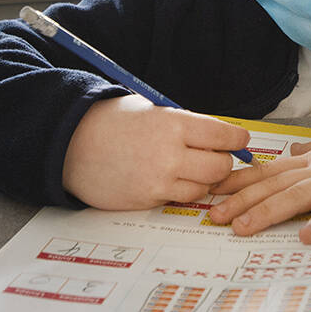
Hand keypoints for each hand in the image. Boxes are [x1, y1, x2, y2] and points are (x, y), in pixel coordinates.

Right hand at [63, 94, 251, 209]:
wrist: (71, 144)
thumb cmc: (111, 122)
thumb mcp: (152, 111)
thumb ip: (184, 125)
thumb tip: (218, 136)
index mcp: (173, 124)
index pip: (223, 135)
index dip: (236, 139)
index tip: (239, 140)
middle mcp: (170, 154)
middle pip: (220, 167)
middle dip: (222, 162)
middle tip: (215, 156)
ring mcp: (159, 181)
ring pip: (203, 187)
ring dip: (203, 179)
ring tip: (188, 167)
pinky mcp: (147, 200)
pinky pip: (179, 199)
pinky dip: (180, 191)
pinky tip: (168, 178)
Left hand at [208, 99, 310, 243]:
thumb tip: (292, 155)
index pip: (268, 171)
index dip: (238, 182)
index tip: (211, 191)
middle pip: (274, 185)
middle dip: (241, 202)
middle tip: (213, 216)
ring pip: (297, 194)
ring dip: (268, 211)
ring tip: (243, 228)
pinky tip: (306, 236)